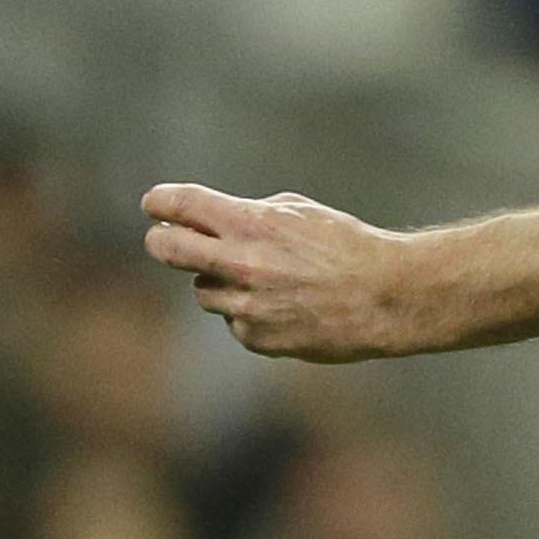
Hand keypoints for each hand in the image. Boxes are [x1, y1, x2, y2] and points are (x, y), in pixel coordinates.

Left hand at [141, 183, 435, 359]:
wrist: (384, 297)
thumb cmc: (347, 247)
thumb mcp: (299, 212)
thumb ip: (251, 215)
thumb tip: (216, 224)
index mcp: (251, 223)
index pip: (183, 205)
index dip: (160, 202)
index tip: (153, 203)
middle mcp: (240, 263)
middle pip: (167, 250)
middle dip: (160, 241)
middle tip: (162, 238)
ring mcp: (245, 305)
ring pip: (202, 291)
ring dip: (217, 281)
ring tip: (258, 278)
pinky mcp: (255, 337)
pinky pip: (233, 321)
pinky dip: (247, 312)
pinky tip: (282, 305)